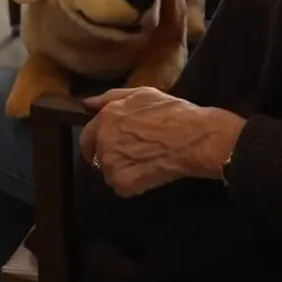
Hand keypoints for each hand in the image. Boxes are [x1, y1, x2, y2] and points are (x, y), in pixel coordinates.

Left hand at [79, 87, 244, 197]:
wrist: (195, 138)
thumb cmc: (172, 113)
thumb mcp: (142, 94)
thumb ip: (110, 98)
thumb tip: (87, 103)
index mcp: (106, 118)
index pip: (86, 137)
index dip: (96, 142)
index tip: (111, 146)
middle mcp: (103, 141)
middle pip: (97, 156)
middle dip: (112, 156)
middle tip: (135, 154)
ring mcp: (111, 164)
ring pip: (110, 172)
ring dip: (123, 170)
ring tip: (147, 162)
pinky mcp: (123, 183)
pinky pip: (122, 187)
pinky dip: (134, 183)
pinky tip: (151, 172)